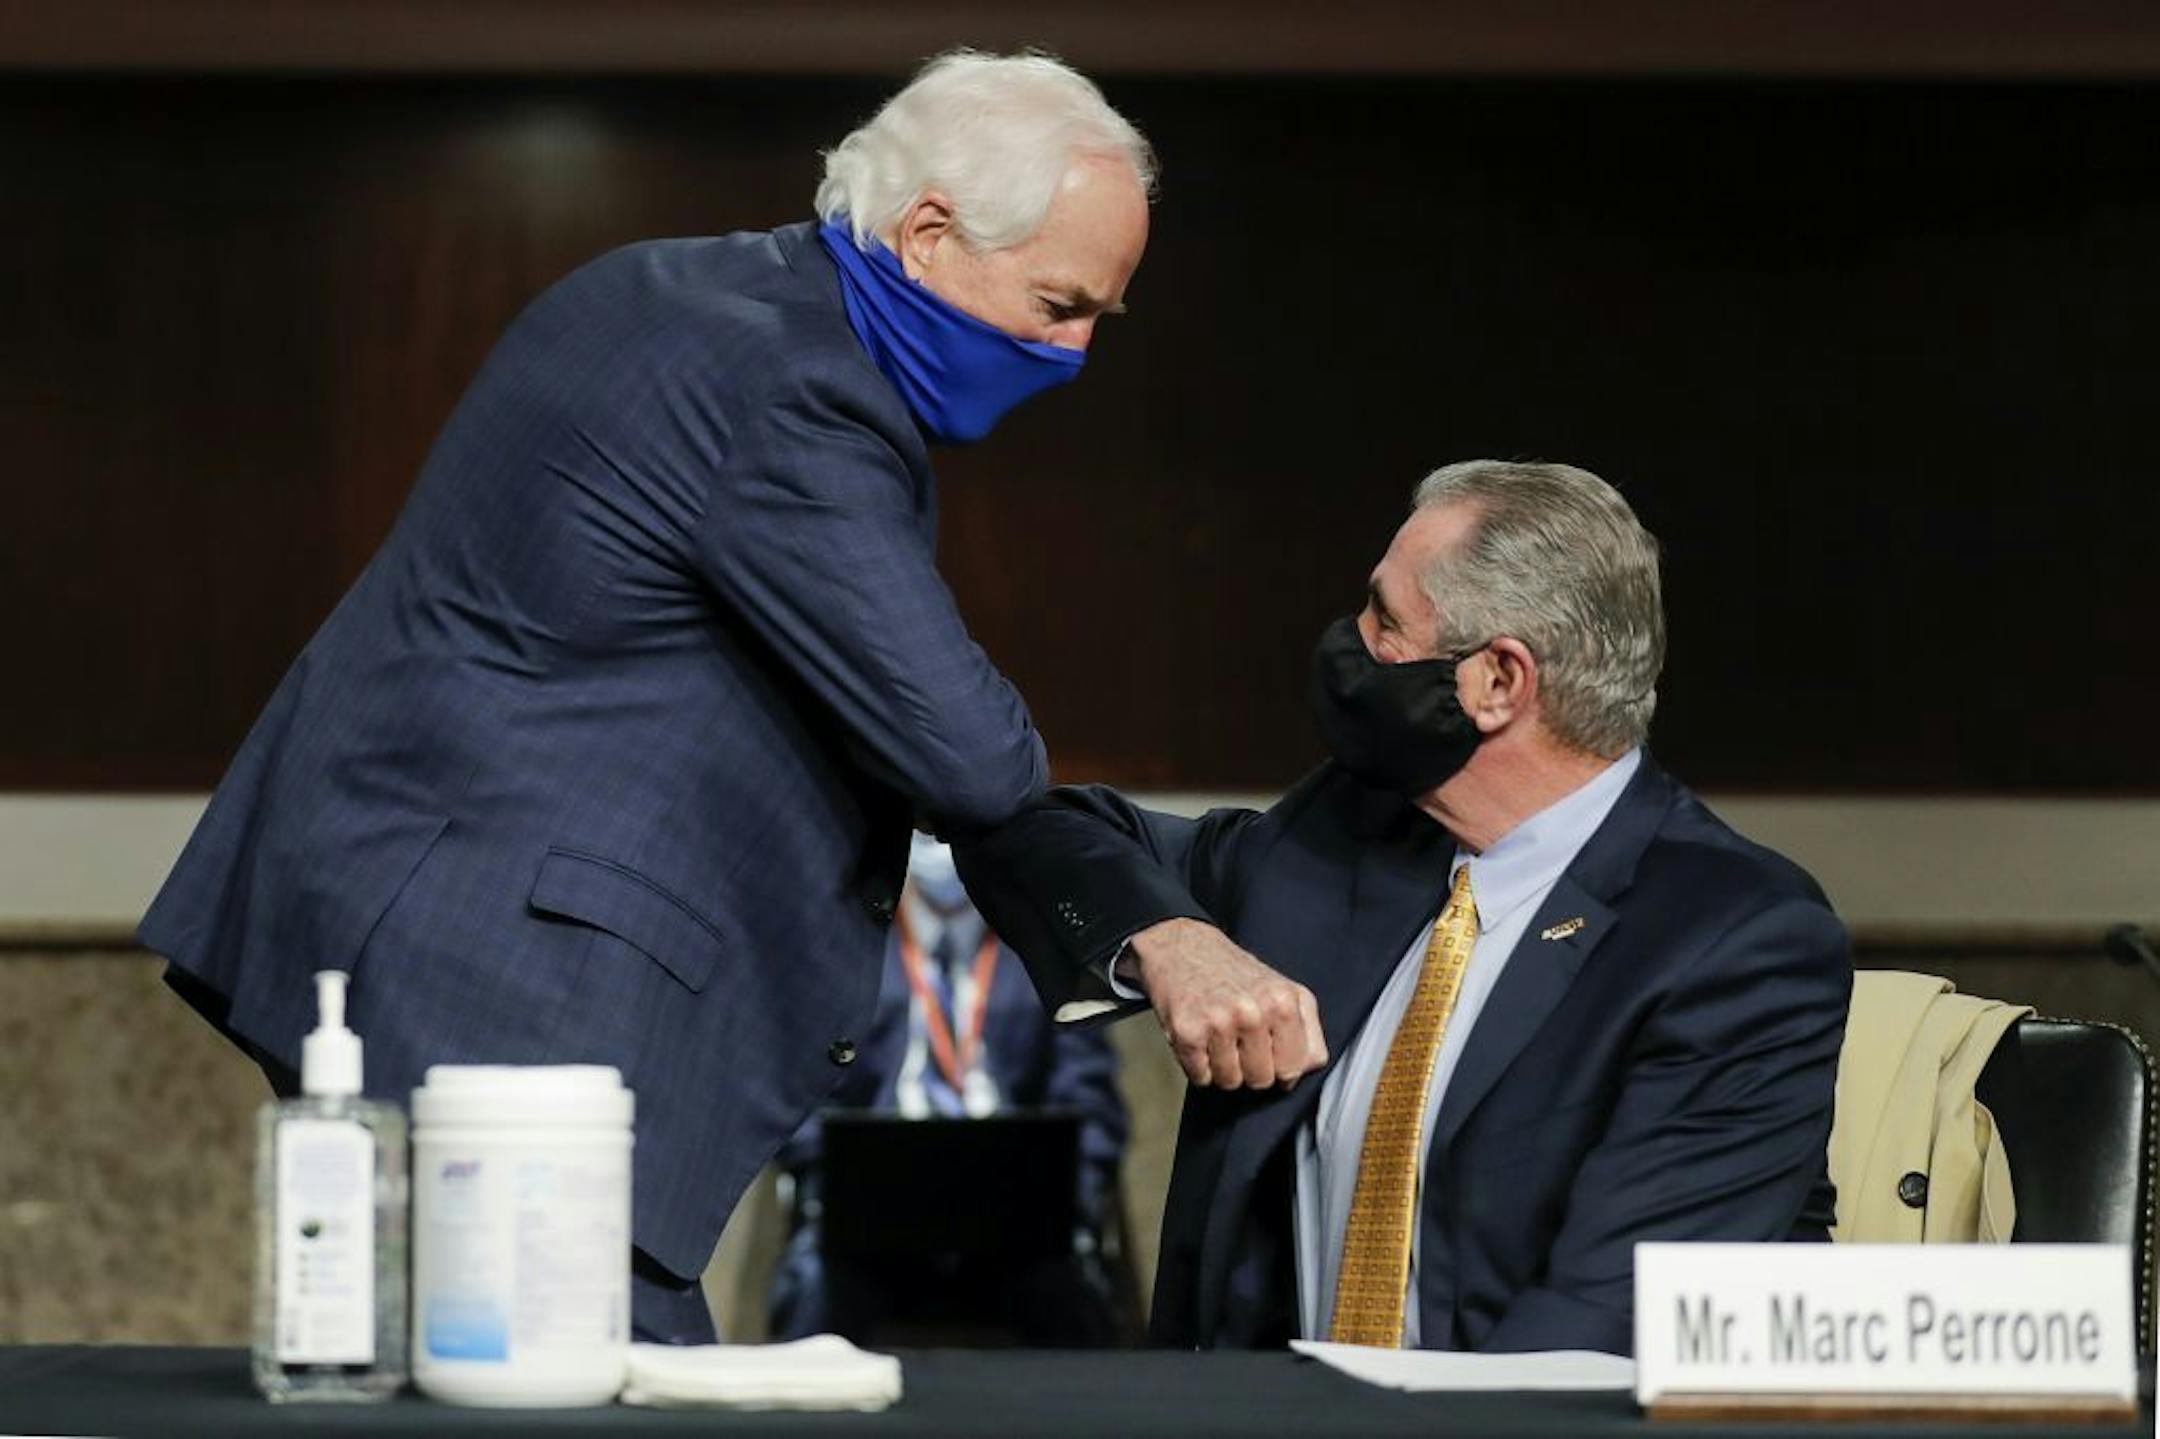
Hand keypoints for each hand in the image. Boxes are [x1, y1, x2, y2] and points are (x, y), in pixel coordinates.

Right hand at [1128, 918, 1326, 1088]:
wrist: (1182, 949)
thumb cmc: (1235, 975)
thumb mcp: (1284, 990)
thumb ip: (1307, 1031)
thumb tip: (1304, 1070)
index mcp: (1283, 1001)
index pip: (1295, 1067)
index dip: (1281, 1066)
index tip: (1270, 1048)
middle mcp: (1253, 1011)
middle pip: (1262, 1080)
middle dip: (1251, 1068)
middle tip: (1240, 1038)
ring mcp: (1219, 1022)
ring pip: (1231, 1082)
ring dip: (1223, 1067)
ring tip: (1219, 1036)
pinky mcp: (1187, 1032)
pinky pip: (1201, 1078)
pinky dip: (1198, 1065)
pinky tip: (1200, 1037)